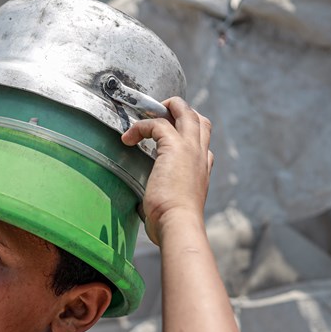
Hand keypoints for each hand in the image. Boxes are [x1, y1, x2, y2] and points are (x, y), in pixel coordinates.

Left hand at [121, 97, 213, 245]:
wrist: (179, 224)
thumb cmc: (172, 223)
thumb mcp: (173, 206)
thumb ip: (163, 200)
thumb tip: (145, 210)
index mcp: (202, 169)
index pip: (202, 142)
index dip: (186, 135)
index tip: (165, 139)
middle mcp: (200, 156)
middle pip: (198, 119)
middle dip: (180, 110)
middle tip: (159, 114)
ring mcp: (190, 149)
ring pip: (185, 112)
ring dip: (166, 107)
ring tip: (145, 115)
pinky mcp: (175, 148)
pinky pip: (157, 124)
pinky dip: (141, 126)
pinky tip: (128, 138)